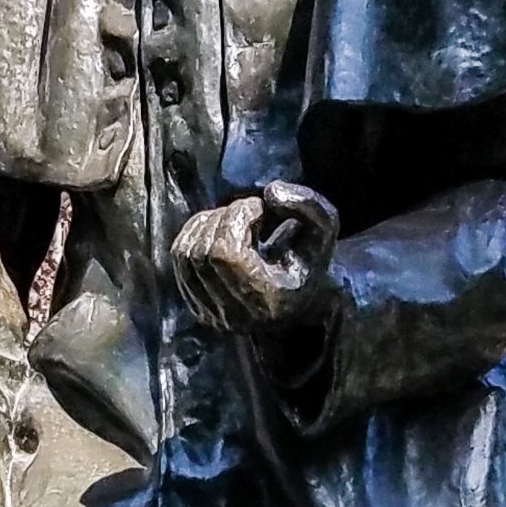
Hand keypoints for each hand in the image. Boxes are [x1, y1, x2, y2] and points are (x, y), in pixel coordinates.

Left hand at [171, 182, 339, 335]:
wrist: (301, 298)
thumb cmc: (311, 260)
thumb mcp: (325, 228)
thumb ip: (308, 205)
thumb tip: (270, 192)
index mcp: (266, 301)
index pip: (226, 251)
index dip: (238, 217)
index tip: (261, 208)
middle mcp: (234, 315)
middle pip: (204, 250)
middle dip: (225, 217)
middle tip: (251, 214)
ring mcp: (211, 314)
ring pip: (186, 252)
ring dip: (209, 223)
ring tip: (237, 223)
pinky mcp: (197, 306)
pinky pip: (180, 259)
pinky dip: (195, 234)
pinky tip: (221, 231)